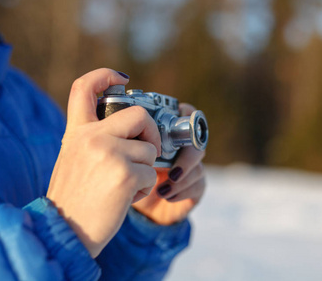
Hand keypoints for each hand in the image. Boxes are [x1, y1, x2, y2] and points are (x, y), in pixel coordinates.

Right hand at [47, 68, 160, 257]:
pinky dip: (144, 187)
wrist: (65, 232)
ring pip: (149, 149)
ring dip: (144, 169)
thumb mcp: (74, 159)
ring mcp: (109, 153)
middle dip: (151, 132)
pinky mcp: (125, 173)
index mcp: (76, 132)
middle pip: (138, 114)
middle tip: (149, 150)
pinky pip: (150, 173)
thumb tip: (130, 126)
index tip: (122, 78)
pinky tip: (125, 197)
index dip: (104, 76)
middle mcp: (91, 137)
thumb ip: (95, 139)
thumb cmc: (75, 198)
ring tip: (124, 185)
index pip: (84, 88)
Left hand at [132, 103, 205, 225]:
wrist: (136, 207)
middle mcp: (183, 148)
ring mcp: (191, 167)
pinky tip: (164, 195)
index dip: (185, 115)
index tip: (174, 128)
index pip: (186, 114)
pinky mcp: (196, 187)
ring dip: (180, 178)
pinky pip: (198, 185)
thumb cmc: (127, 174)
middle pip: (197, 142)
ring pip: (198, 166)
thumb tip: (122, 130)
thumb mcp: (125, 154)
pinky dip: (180, 191)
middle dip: (185, 157)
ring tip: (161, 188)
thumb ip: (128, 139)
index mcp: (168, 134)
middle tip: (170, 170)